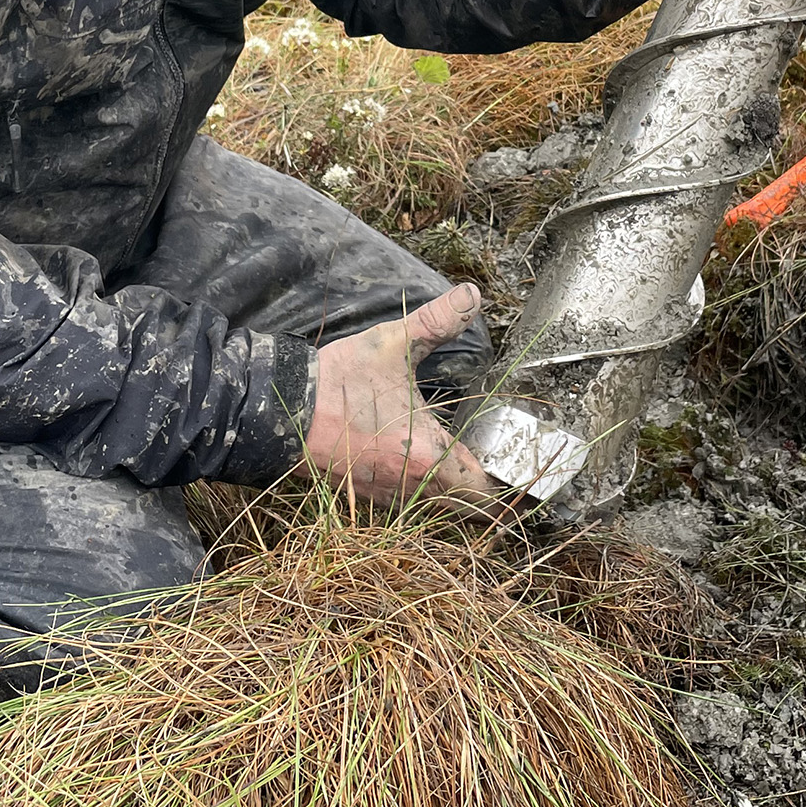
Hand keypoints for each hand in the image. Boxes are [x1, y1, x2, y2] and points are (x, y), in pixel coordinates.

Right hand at [301, 284, 498, 505]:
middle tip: (509, 472)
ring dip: (461, 496)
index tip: (524, 475)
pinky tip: (434, 468)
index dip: (511, 489)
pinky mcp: (367, 496)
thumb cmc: (340, 381)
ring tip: (478, 469)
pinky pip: (412, 505)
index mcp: (426, 456)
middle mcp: (411, 486)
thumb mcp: (394, 344)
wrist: (280, 410)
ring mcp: (386, 496)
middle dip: (491, 495)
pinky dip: (430, 494)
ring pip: (440, 511)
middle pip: (468, 510)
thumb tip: (473, 295)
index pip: (486, 492)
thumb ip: (438, 321)